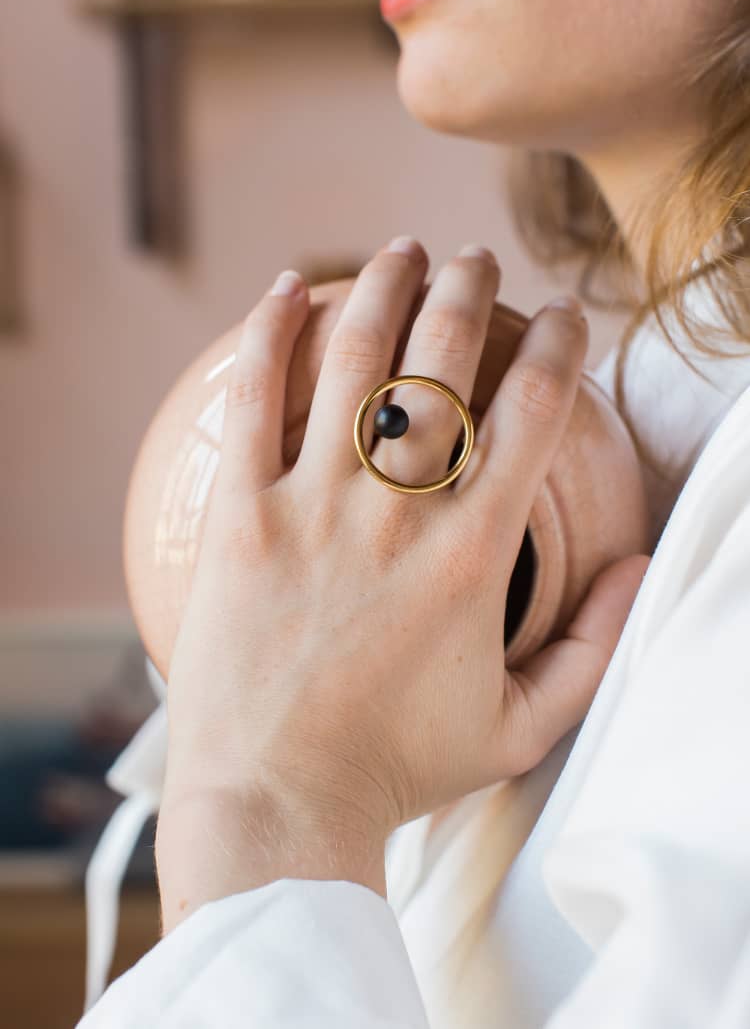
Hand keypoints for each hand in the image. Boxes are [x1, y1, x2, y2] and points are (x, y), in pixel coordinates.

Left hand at [155, 237, 649, 930]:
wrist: (277, 803)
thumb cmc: (398, 768)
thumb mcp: (520, 728)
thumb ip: (594, 648)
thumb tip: (635, 566)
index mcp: (474, 555)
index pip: (533, 415)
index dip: (558, 347)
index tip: (565, 314)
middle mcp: (399, 513)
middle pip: (445, 363)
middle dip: (469, 290)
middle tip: (475, 257)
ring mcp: (313, 508)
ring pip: (357, 361)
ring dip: (384, 287)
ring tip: (402, 249)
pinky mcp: (241, 519)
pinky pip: (253, 401)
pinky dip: (269, 334)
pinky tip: (287, 289)